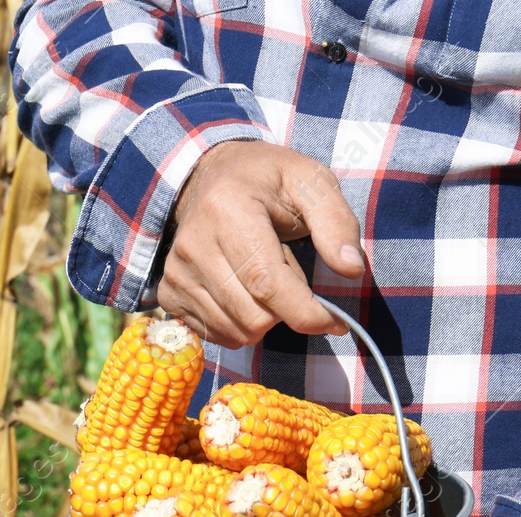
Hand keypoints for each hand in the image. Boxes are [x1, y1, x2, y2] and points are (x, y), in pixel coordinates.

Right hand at [160, 140, 364, 348]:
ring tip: (263, 276)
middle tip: (289, 272)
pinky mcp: (169, 293)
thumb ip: (337, 223)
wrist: (211, 175)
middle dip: (286, 309)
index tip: (335, 321)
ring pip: (237, 332)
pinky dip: (241, 324)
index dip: (308, 314)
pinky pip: (217, 335)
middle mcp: (193, 244)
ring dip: (265, 316)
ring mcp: (176, 271)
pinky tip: (243, 291)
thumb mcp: (312, 183)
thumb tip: (352, 269)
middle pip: (255, 317)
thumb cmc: (269, 181)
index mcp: (227, 209)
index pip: (268, 285)